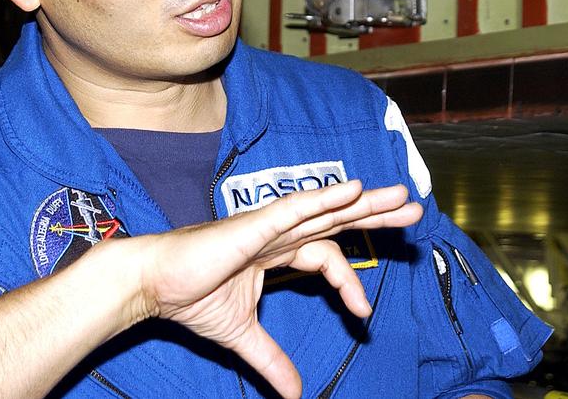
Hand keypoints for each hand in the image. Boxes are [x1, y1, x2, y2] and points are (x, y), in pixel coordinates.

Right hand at [136, 180, 421, 398]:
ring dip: (364, 202)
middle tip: (414, 209)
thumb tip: (294, 394)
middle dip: (375, 215)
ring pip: (325, 208)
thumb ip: (270, 359)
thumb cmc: (190, 298)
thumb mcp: (242, 335)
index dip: (349, 282)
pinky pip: (295, 208)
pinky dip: (324, 198)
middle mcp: (278, 233)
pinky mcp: (253, 225)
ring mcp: (267, 225)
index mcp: (276, 251)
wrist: (154, 285)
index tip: (362, 314)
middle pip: (336, 219)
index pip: (326, 256)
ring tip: (401, 197)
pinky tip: (353, 190)